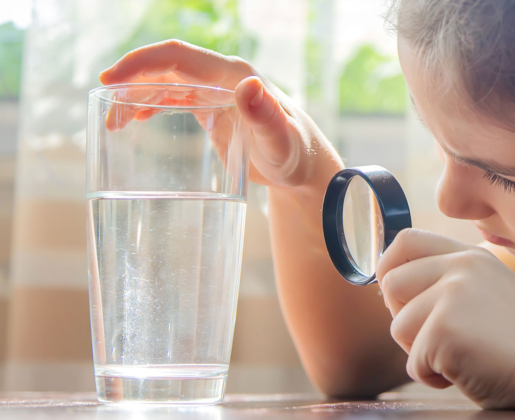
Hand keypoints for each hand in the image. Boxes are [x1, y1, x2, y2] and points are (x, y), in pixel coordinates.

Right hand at [99, 39, 340, 188]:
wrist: (305, 168)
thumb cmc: (296, 155)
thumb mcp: (280, 140)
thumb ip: (266, 116)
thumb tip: (249, 85)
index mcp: (234, 75)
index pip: (178, 57)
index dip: (141, 63)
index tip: (111, 80)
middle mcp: (223, 78)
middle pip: (166, 68)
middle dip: (131, 81)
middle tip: (105, 107)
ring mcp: (217, 93)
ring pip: (166, 83)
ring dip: (137, 95)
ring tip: (114, 121)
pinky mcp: (214, 109)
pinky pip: (175, 98)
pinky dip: (152, 105)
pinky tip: (136, 119)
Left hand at [377, 229, 514, 407]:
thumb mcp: (490, 290)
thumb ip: (451, 281)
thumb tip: (392, 287)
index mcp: (470, 256)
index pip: (406, 241)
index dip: (389, 267)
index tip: (397, 297)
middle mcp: (459, 268)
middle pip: (391, 284)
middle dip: (405, 318)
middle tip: (441, 338)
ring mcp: (451, 296)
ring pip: (399, 328)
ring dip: (422, 353)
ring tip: (463, 356)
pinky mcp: (443, 330)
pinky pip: (413, 364)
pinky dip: (436, 377)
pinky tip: (469, 371)